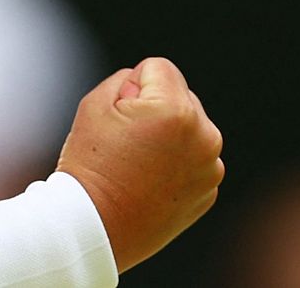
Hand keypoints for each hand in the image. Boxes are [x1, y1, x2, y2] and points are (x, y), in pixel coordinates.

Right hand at [56, 57, 224, 272]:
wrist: (92, 230)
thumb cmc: (89, 165)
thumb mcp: (95, 104)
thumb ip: (126, 79)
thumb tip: (146, 84)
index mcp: (177, 111)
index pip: (158, 68)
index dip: (131, 86)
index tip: (118, 117)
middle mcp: (204, 136)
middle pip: (179, 96)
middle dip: (156, 110)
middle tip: (126, 144)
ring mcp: (210, 167)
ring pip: (189, 128)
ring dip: (170, 136)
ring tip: (138, 165)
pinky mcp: (208, 190)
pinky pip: (195, 159)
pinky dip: (177, 165)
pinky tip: (150, 183)